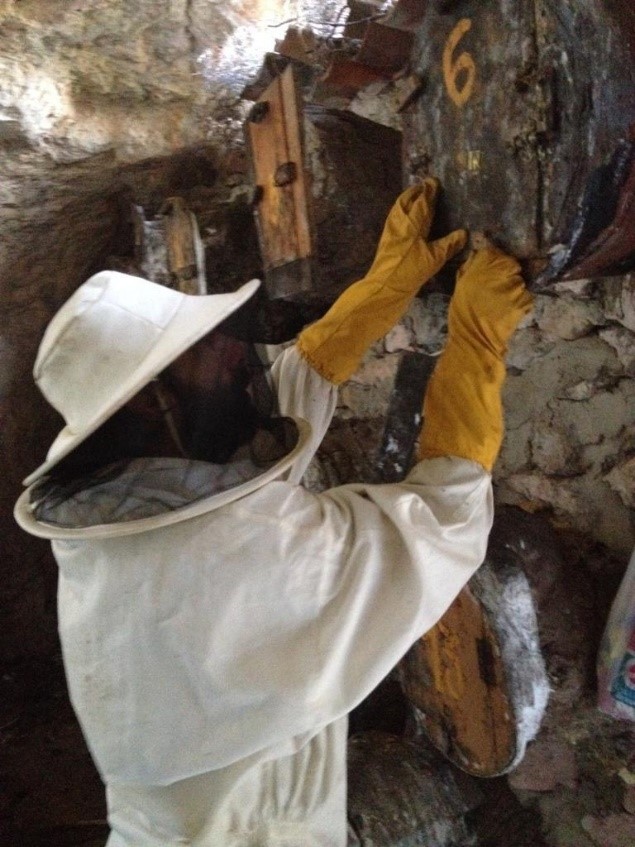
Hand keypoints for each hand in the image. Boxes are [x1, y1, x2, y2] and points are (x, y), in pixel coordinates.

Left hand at [367, 178, 467, 290]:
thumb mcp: (434, 259)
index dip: (428, 190)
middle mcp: (400, 222)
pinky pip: (394, 218)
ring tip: (414, 196)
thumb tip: (464, 233)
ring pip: (398, 208)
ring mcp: (390, 230)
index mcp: (413, 223)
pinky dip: (400, 211)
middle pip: (406, 200)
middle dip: (415, 191)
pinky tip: (404, 217)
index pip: (422, 201)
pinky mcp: (385, 239)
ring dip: (406, 199)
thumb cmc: (410, 271)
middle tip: (424, 185)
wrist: (385, 287)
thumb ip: (449, 244)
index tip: (434, 181)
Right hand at [449, 236, 532, 355]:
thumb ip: (470, 267)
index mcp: (480, 266)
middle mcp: (499, 272)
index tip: (493, 272)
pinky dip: (520, 303)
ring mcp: (514, 286)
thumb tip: (478, 253)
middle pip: (511, 265)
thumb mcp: (460, 286)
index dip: (496, 261)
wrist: (474, 340)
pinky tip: (510, 311)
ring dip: (514, 290)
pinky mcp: (524, 300)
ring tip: (502, 303)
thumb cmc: (462, 315)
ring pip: (519, 282)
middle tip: (498, 290)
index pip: (495, 252)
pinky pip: (526, 297)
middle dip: (508, 275)